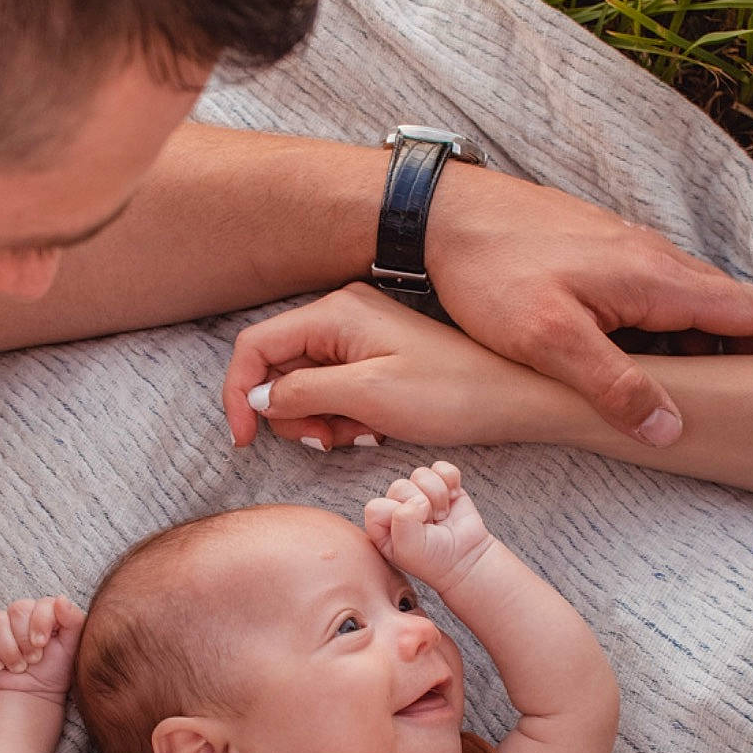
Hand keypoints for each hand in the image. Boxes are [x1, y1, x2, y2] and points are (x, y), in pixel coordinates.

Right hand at [0, 596, 85, 699]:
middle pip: (17, 609)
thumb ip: (73, 620)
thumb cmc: (54, 669)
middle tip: (33, 659)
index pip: (40, 603)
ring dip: (8, 650)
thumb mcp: (72, 647)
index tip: (42, 644)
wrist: (33, 694)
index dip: (40, 623)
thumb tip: (61, 599)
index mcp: (43, 611)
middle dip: (25, 640)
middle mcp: (20, 614)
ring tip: (18, 667)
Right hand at [226, 283, 568, 451]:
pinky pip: (334, 389)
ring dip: (318, 419)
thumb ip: (302, 392)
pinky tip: (371, 430)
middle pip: (278, 368)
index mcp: (334, 312)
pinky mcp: (375, 356)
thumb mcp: (367, 397)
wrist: (513, 397)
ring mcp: (358, 334)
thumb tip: (259, 397)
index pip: (255, 346)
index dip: (239, 394)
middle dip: (290, 412)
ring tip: (357, 435)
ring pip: (304, 384)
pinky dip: (341, 417)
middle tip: (326, 440)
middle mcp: (341, 314)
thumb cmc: (450, 393)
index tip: (244, 438)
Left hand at [363, 165, 752, 444]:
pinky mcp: (601, 257)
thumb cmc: (491, 272)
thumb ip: (612, 384)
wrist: (442, 214)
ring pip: (695, 302)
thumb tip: (672, 428)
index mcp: (654, 278)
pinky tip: (676, 348)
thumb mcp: (549, 339)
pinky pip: (662, 297)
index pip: (749, 309)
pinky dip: (686, 323)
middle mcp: (653, 261)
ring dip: (729, 333)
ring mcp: (628, 255)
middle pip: (732, 306)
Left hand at [363, 462, 493, 592]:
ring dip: (437, 496)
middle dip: (421, 506)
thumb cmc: (433, 559)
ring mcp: (420, 492)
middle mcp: (397, 505)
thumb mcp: (410, 549)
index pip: (376, 506)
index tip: (414, 532)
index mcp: (380, 524)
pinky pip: (442, 467)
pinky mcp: (442, 484)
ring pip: (421, 474)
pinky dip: (451, 481)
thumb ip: (402, 522)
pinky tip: (453, 500)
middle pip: (400, 486)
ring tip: (441, 516)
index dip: (397, 516)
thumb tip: (418, 498)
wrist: (466, 559)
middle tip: (431, 525)